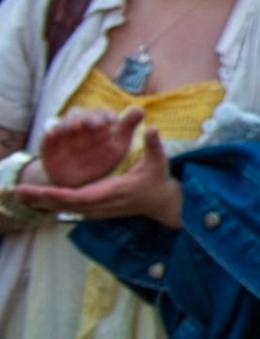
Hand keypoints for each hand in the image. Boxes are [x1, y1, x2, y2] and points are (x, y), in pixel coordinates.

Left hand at [20, 120, 179, 224]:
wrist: (162, 203)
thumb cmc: (158, 179)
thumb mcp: (159, 161)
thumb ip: (154, 145)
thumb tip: (153, 128)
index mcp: (114, 191)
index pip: (82, 197)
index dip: (60, 195)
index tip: (40, 190)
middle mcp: (102, 204)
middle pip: (66, 205)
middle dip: (41, 198)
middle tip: (17, 190)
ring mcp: (98, 210)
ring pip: (64, 209)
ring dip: (41, 202)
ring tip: (19, 194)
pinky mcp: (95, 211)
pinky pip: (69, 209)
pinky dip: (51, 204)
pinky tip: (36, 199)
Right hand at [35, 105, 140, 188]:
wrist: (78, 181)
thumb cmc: (101, 159)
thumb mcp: (117, 145)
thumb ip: (127, 127)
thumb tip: (140, 109)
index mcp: (96, 123)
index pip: (101, 113)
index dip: (106, 115)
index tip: (113, 121)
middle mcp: (78, 125)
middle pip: (81, 114)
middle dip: (88, 118)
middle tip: (95, 124)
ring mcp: (62, 134)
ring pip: (64, 123)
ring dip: (69, 123)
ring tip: (76, 127)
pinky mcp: (49, 144)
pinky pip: (47, 136)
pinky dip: (49, 133)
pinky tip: (52, 133)